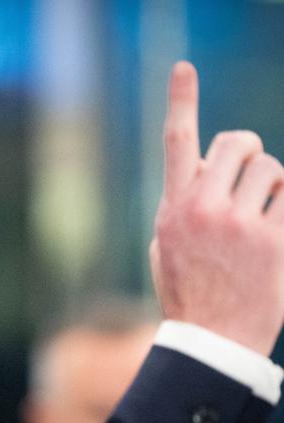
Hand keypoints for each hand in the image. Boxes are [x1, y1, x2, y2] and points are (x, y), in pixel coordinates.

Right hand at [150, 61, 283, 355]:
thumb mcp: (166, 242)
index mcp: (173, 206)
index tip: (183, 68)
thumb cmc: (187, 287)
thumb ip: (183, 201)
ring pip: (271, 167)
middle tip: (249, 172)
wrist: (211, 337)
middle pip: (237, 141)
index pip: (176, 141)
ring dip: (271, 182)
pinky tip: (273, 233)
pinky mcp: (274, 240)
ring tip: (261, 213)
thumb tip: (209, 169)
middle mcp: (203, 207)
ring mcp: (240, 223)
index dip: (180, 100)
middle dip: (247, 150)